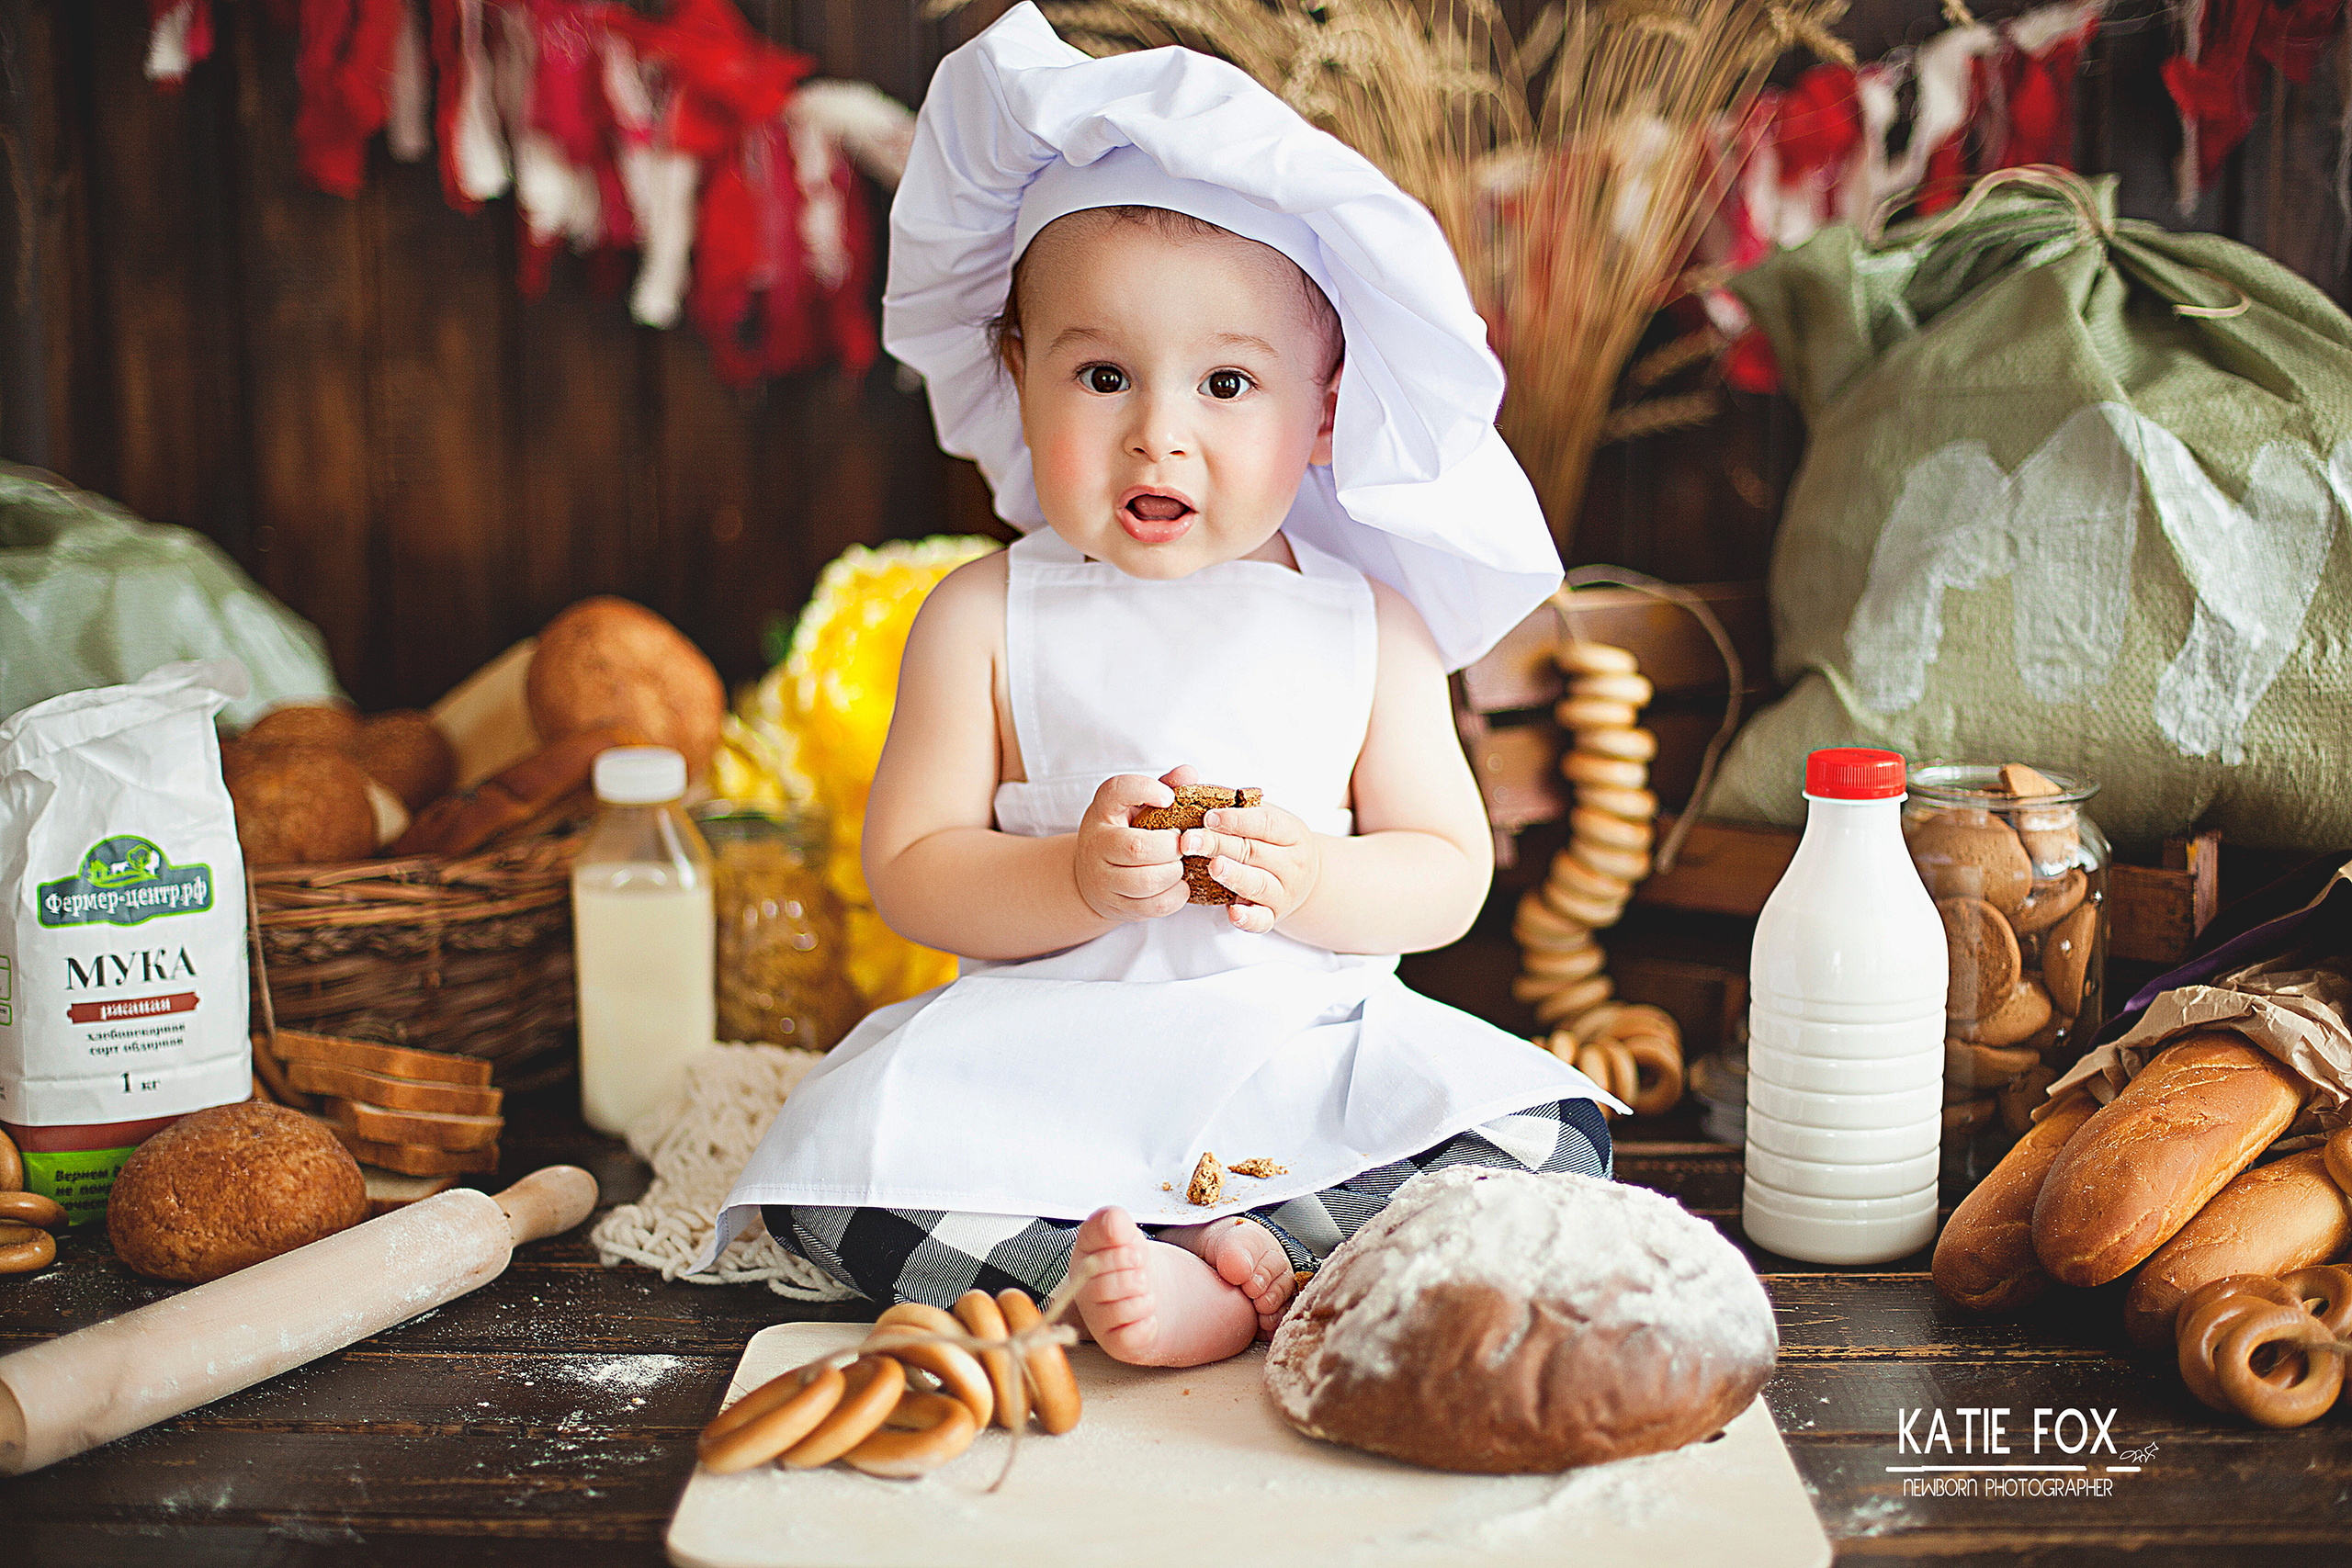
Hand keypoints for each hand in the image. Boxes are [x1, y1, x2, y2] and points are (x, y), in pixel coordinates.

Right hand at [1073, 769, 1187, 924]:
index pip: (1116, 791)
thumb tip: (1189, 773)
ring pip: (1147, 881)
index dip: (1145, 790)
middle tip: (1182, 843)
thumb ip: (1163, 787)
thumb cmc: (1122, 834)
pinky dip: (1176, 895)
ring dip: (1175, 872)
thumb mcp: (1135, 806)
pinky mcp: (1117, 906)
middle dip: (1171, 847)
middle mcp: (1096, 844)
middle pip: (1138, 847)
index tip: (1168, 798)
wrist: (1090, 878)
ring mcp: (1103, 880)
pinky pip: (1155, 906)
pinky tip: (1178, 884)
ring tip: (1179, 864)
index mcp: (1102, 811)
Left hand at [1181, 799, 1320, 933]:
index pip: (1265, 823)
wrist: (1307, 880)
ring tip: (1213, 867)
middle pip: (1254, 852)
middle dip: (1219, 845)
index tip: (1208, 816)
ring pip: (1259, 884)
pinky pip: (1262, 920)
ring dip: (1235, 875)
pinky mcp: (1274, 915)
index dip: (1236, 819)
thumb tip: (1189, 787)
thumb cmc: (1274, 842)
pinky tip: (1233, 912)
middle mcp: (1292, 863)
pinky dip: (1249, 918)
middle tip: (1189, 841)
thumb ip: (1236, 805)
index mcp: (1291, 832)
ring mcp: (1284, 891)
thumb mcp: (1265, 818)